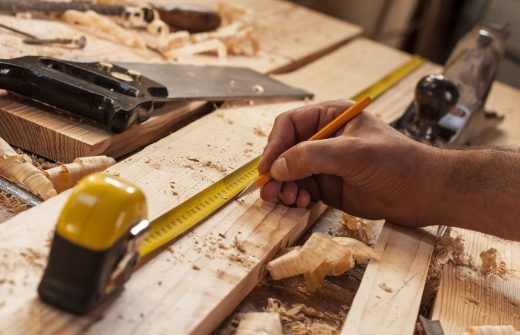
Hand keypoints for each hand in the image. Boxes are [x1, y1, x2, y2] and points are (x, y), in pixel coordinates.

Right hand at [258, 100, 432, 224]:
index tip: (267, 167)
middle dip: (276, 170)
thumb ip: (311, 156)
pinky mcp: (328, 186)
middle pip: (285, 151)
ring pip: (290, 173)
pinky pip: (302, 189)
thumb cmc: (395, 162)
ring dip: (284, 186)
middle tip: (268, 190)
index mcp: (330, 117)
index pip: (290, 125)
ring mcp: (325, 164)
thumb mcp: (352, 153)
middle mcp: (324, 139)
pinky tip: (300, 204)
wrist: (422, 192)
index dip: (275, 145)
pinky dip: (295, 197)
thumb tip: (276, 168)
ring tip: (288, 199)